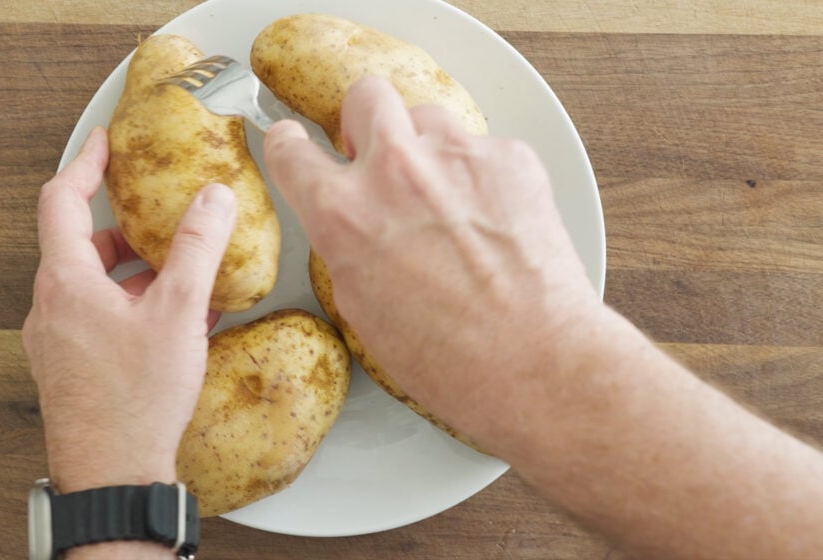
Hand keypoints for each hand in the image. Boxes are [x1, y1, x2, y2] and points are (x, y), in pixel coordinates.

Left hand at [22, 127, 236, 492]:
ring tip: (182, 282)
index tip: (104, 144)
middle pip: (81, 246)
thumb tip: (213, 197)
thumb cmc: (136, 400)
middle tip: (161, 222)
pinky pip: (98, 321)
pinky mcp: (71, 370)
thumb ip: (196, 249)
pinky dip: (131, 309)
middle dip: (125, 230)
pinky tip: (176, 329)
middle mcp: (50, 309)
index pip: (61, 200)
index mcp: (66, 283)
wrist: (112, 476)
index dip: (85, 164)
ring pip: (92, 287)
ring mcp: (56, 343)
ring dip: (134, 275)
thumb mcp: (178, 314)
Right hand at [263, 76, 600, 452]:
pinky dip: (481, 174)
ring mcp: (455, 156)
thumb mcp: (361, 308)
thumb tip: (353, 227)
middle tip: (379, 156)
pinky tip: (492, 218)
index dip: (291, 146)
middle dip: (366, 120)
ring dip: (427, 146)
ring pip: (428, 116)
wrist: (534, 362)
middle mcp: (393, 171)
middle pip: (365, 95)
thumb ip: (346, 246)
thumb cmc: (450, 358)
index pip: (289, 147)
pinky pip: (483, 145)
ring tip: (445, 195)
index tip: (298, 145)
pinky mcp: (509, 157)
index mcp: (342, 214)